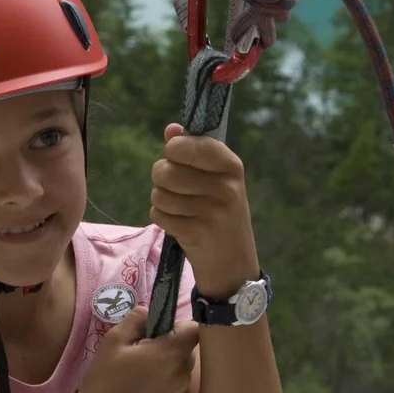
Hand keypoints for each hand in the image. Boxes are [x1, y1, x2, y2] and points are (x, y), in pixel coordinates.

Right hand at [71, 306, 198, 392]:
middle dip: (170, 354)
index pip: (194, 330)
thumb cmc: (103, 384)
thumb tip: (150, 313)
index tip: (162, 336)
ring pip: (183, 378)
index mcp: (169, 354)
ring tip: (143, 388)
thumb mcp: (112, 343)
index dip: (180, 329)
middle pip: (187, 355)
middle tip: (144, 363)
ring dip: (169, 377)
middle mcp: (183, 376)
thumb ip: (135, 320)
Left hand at [150, 123, 260, 297]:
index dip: (174, 150)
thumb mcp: (217, 179)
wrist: (234, 263)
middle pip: (166, 170)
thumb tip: (171, 129)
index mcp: (232, 166)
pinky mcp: (197, 233)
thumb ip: (194, 152)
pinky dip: (163, 219)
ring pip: (159, 193)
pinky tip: (180, 224)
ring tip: (180, 208)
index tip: (177, 157)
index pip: (190, 145)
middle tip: (176, 188)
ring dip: (162, 201)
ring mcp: (212, 212)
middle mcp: (225, 187)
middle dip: (162, 179)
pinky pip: (159, 215)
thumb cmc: (221, 213)